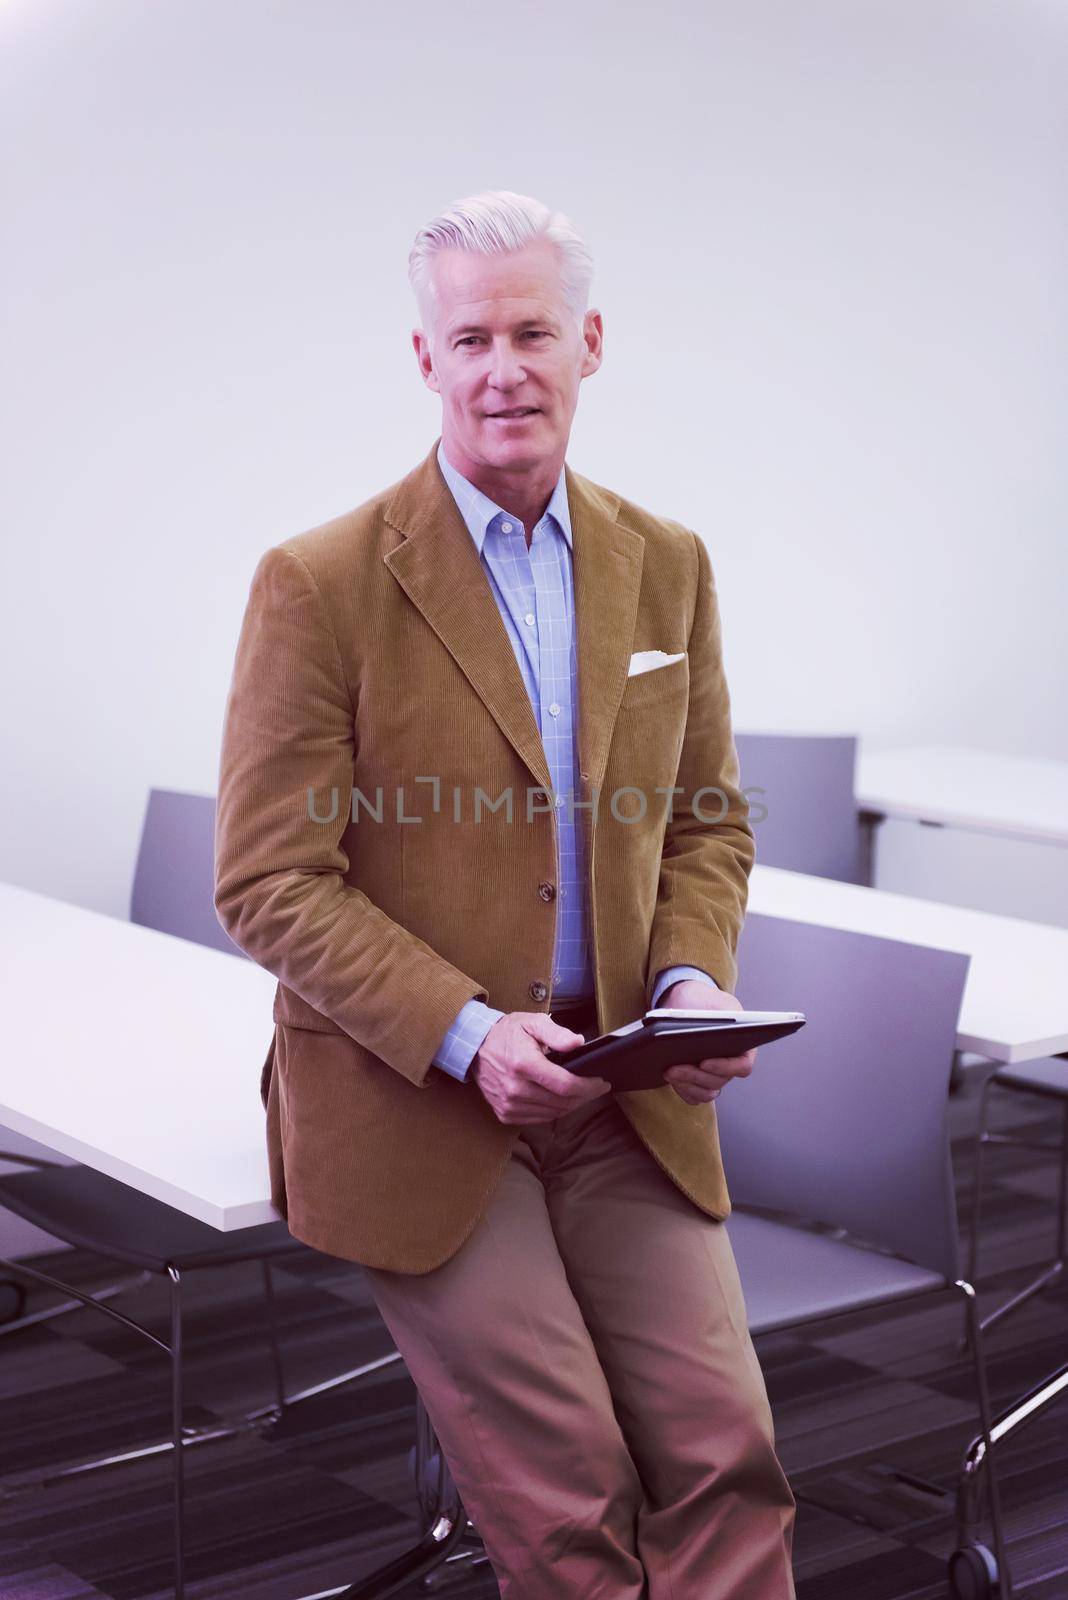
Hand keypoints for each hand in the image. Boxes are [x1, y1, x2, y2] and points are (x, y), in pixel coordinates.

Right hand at [471, 1011, 611, 1125]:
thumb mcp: (532, 1023)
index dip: (588, 1087)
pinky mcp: (505, 1114)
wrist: (475, 1047)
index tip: (601, 1082)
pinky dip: (554, 1111)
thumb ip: (556, 1033)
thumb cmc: (508, 1034)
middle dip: (585, 1096)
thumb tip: (578, 1043)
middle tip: (597, 1088)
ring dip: (571, 1105)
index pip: (565, 1086)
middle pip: (562, 1103)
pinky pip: (538, 1119)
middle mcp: (514, 1088)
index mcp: (523, 1064)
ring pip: (553, 1113)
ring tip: (582, 1093)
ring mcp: (508, 1104)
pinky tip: (561, 1100)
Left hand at [658, 977, 754, 1105]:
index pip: (743, 1066)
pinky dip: (682, 1090)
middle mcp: (731, 1064)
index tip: (703, 1062)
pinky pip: (694, 1096)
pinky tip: (669, 1078)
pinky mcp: (699, 1082)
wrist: (685, 1002)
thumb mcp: (712, 999)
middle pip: (719, 1081)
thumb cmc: (703, 1000)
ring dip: (687, 1085)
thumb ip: (716, 1012)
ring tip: (667, 1072)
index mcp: (744, 1045)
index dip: (725, 1067)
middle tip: (672, 1068)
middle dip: (694, 1076)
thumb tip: (708, 1028)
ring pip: (706, 1092)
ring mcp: (716, 1075)